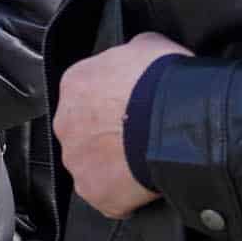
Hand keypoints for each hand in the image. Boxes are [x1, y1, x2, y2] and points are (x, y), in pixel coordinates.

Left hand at [54, 33, 191, 218]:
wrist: (175, 120)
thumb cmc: (163, 79)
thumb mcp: (149, 45)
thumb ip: (131, 53)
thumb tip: (135, 57)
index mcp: (76, 83)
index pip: (88, 94)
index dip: (113, 103)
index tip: (132, 109)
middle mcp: (66, 122)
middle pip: (84, 131)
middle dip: (107, 135)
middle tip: (139, 137)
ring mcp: (76, 159)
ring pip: (91, 165)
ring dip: (113, 166)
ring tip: (144, 163)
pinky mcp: (93, 191)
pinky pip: (107, 196)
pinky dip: (123, 195)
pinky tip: (143, 186)